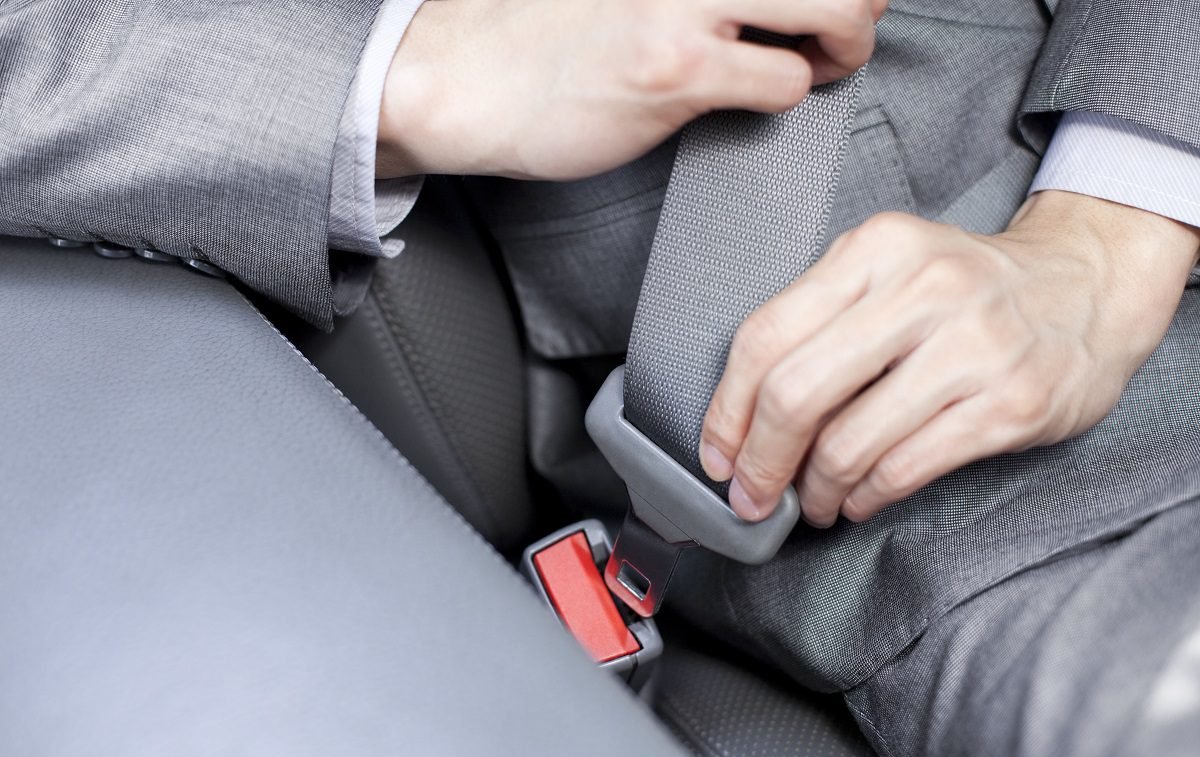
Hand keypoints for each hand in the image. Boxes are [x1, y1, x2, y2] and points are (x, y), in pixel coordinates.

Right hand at [377, 0, 884, 179]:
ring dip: (845, 46)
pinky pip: (784, 83)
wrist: (461, 78)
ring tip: (817, 65)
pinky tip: (752, 98)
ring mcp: (683, 5)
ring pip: (836, 7)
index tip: (825, 3)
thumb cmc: (537, 31)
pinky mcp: (674, 71)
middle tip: (837, 32)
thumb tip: (763, 5)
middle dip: (859, 2)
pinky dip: (788, 97)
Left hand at [699, 191, 1199, 525]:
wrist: (1088, 287)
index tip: (718, 454)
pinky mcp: (1010, 404)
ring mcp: (973, 348)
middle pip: (796, 392)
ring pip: (849, 442)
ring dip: (816, 489)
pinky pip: (905, 469)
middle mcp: (923, 290)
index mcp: (875, 251)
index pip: (765, 336)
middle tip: (751, 495)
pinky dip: (866, 496)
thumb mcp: (890, 269)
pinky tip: (859, 499)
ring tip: (814, 500)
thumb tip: (744, 415)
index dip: (727, 409)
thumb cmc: (966, 289)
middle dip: (760, 460)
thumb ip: (819, 320)